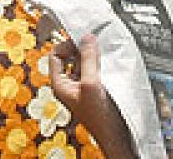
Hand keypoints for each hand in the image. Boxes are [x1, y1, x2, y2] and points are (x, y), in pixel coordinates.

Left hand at [49, 34, 135, 158]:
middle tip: (94, 43)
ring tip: (103, 53)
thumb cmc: (100, 117)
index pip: (55, 56)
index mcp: (60, 84)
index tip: (81, 40)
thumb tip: (86, 38)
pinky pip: (94, 69)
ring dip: (92, 55)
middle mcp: (69, 84)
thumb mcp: (91, 84)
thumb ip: (87, 60)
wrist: (116, 135)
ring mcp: (82, 86)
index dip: (66, 46)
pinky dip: (100, 63)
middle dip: (81, 49)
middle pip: (70, 57)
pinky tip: (108, 62)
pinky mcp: (95, 88)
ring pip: (84, 62)